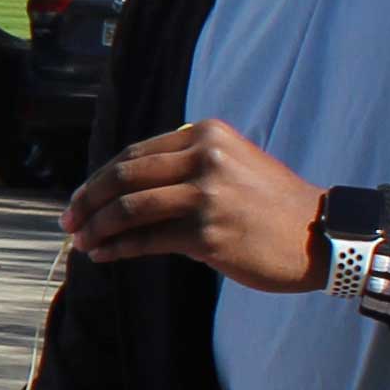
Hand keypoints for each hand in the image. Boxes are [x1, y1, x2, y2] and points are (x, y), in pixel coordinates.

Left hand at [62, 120, 325, 291]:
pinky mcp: (207, 233)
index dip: (100, 178)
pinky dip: (117, 248)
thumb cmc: (270, 204)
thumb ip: (183, 167)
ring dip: (97, 227)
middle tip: (68, 221)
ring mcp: (206, 195)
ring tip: (81, 241)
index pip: (135, 154)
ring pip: (129, 208)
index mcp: (207, 134)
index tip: (81, 198)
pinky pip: (146, 240)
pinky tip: (103, 254)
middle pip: (124, 176)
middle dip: (88, 201)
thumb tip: (123, 190)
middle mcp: (205, 157)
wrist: (320, 234)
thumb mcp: (231, 164)